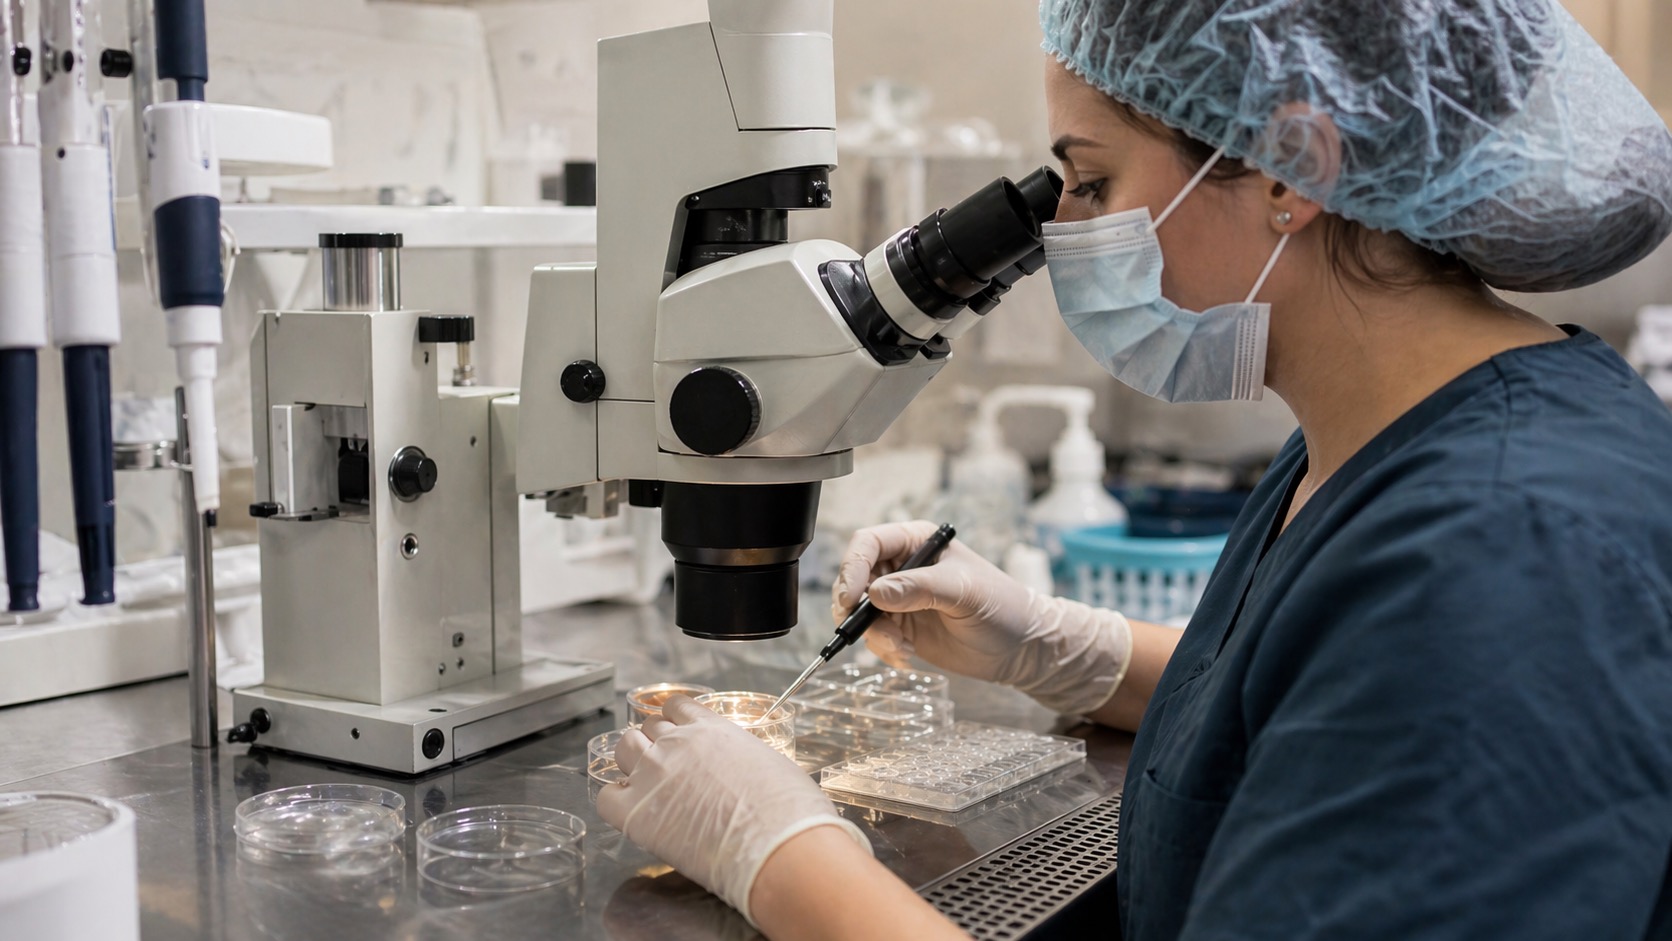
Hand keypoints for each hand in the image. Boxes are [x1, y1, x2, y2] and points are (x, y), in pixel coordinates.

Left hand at [595, 696, 870, 924]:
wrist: (778, 848)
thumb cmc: (789, 811)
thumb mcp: (771, 763)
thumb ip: (741, 756)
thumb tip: (742, 768)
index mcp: (710, 729)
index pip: (676, 707)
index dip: (675, 720)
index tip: (677, 733)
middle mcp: (676, 744)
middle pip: (647, 728)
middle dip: (654, 742)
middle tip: (665, 765)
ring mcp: (653, 776)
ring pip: (623, 750)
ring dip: (632, 762)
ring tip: (646, 783)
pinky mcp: (636, 813)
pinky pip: (607, 797)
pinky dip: (615, 799)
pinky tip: (632, 810)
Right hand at [833, 520, 1133, 714]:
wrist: (1021, 648)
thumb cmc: (1001, 606)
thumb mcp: (963, 591)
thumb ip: (920, 588)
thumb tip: (875, 593)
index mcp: (916, 542)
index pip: (869, 544)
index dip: (853, 567)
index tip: (852, 596)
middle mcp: (902, 567)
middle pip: (856, 577)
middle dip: (854, 605)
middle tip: (861, 627)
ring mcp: (899, 599)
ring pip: (860, 611)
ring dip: (872, 633)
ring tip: (901, 648)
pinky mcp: (901, 628)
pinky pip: (874, 635)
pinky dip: (882, 648)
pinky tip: (907, 656)